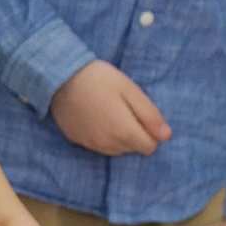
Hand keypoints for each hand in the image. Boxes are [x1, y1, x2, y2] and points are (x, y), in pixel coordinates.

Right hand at [50, 61, 171, 156]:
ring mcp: (91, 144)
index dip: (149, 131)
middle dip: (133, 133)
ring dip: (117, 135)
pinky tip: (92, 115)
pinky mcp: (77, 140)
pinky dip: (100, 134)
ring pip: (115, 148)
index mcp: (125, 132)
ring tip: (106, 111)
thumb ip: (150, 115)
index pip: (150, 147)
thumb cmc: (100, 79)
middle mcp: (108, 144)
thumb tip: (166, 135)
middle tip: (121, 108)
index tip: (138, 113)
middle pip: (132, 148)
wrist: (60, 77)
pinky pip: (97, 144)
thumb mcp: (131, 90)